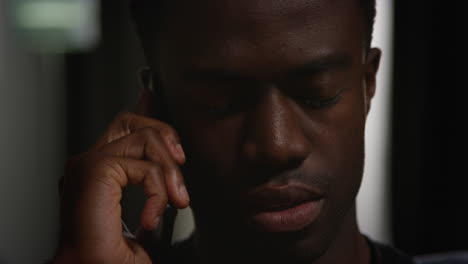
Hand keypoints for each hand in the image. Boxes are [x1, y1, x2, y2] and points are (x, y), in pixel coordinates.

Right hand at [54, 90, 188, 263]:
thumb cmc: (112, 253)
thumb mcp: (146, 213)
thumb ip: (156, 189)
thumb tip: (175, 179)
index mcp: (100, 171)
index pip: (124, 128)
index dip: (143, 109)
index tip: (151, 93)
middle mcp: (91, 162)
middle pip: (132, 121)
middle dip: (166, 135)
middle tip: (181, 165)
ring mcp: (91, 163)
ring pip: (146, 138)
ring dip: (170, 171)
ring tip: (175, 200)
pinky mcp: (96, 170)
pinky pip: (147, 167)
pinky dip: (158, 193)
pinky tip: (152, 216)